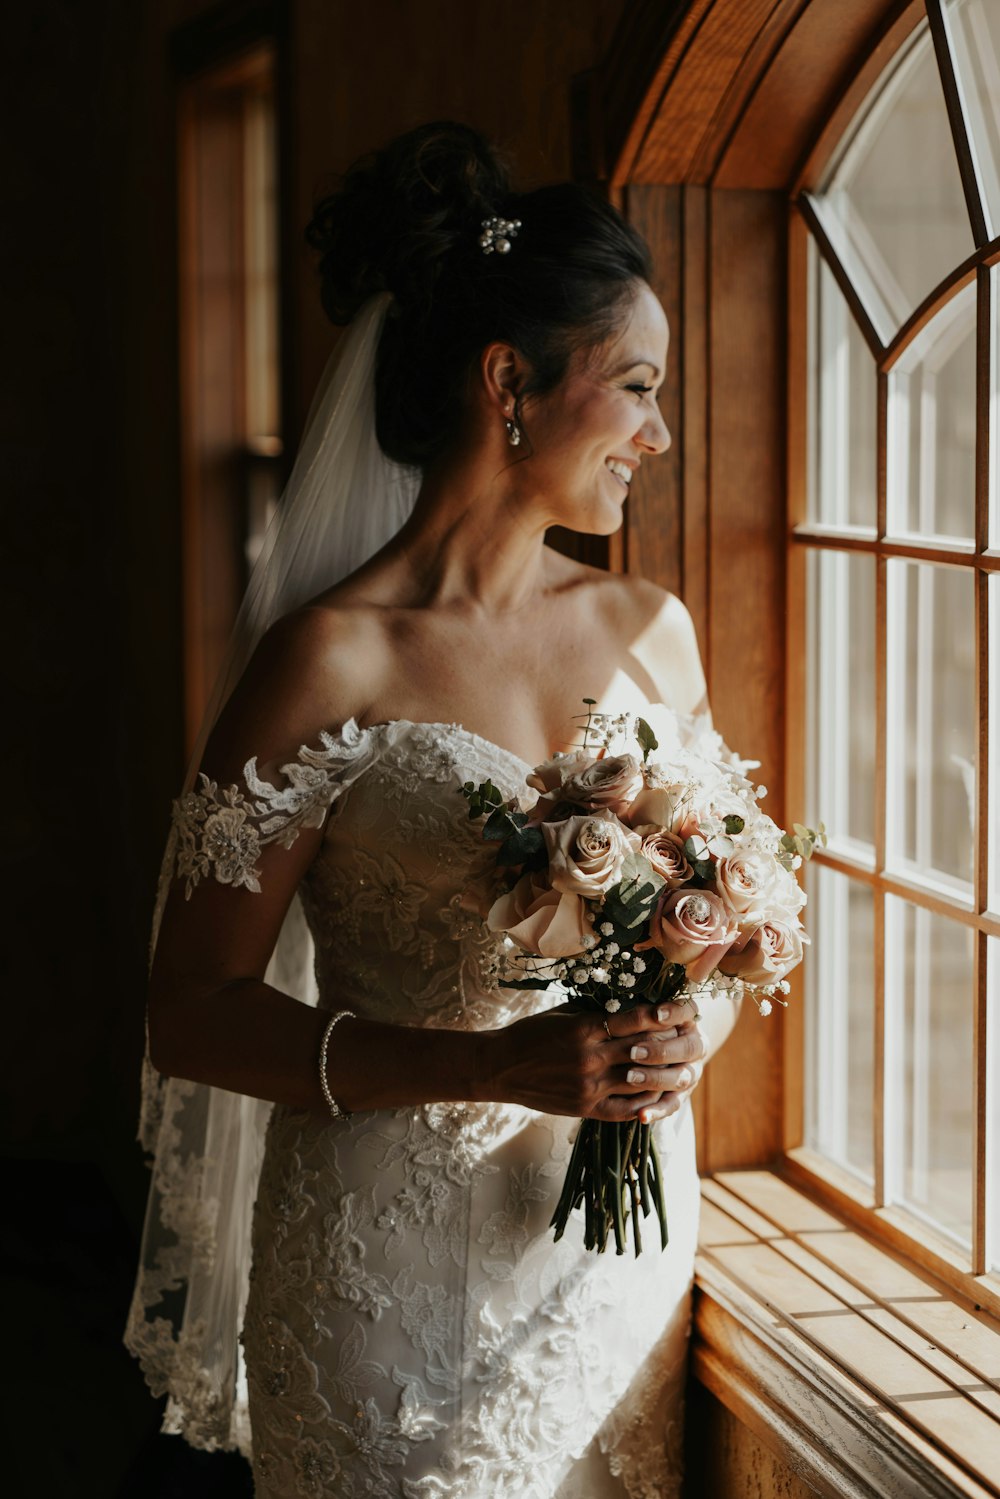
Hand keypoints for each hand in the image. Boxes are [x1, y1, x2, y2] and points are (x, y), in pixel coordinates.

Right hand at [481, 1000, 707, 1122]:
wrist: (500, 1067)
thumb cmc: (531, 1033)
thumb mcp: (564, 1013)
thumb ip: (598, 1012)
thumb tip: (634, 1003)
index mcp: (585, 1029)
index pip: (637, 1019)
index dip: (666, 1013)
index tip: (686, 1008)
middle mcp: (590, 1058)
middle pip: (645, 1050)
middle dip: (673, 1042)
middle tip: (694, 1036)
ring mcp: (589, 1086)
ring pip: (641, 1082)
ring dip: (666, 1075)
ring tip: (685, 1068)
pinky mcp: (585, 1109)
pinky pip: (625, 1109)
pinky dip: (646, 1104)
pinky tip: (660, 1097)